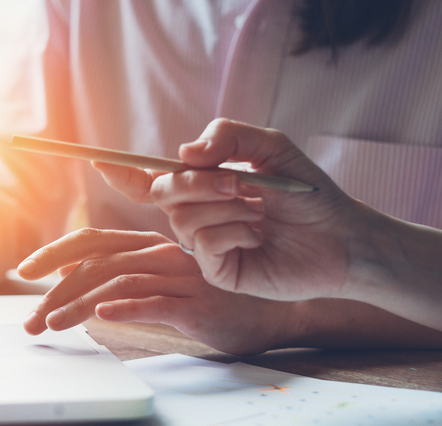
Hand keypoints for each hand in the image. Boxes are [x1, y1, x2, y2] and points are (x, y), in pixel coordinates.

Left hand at [18, 228, 300, 355]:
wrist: (272, 311)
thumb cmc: (211, 299)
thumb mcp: (161, 284)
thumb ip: (121, 276)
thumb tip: (71, 280)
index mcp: (149, 245)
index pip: (91, 241)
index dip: (54, 252)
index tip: (25, 272)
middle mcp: (162, 254)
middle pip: (96, 263)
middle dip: (56, 290)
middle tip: (31, 317)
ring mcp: (180, 278)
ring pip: (118, 283)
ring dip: (78, 305)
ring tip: (52, 324)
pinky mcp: (196, 304)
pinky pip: (156, 303)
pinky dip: (126, 309)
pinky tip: (101, 318)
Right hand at [97, 119, 357, 301]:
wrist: (342, 237)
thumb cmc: (309, 194)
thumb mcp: (271, 148)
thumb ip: (227, 136)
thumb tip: (183, 155)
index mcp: (206, 187)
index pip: (153, 180)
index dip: (124, 173)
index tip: (99, 161)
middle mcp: (199, 216)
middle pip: (163, 194)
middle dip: (197, 183)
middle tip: (239, 183)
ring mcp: (206, 247)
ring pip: (183, 219)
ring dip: (225, 207)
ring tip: (259, 212)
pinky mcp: (217, 272)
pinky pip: (202, 244)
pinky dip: (231, 232)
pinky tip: (257, 236)